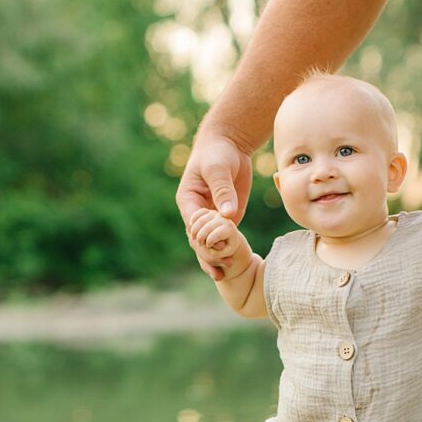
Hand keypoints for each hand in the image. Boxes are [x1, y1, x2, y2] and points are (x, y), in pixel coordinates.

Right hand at [176, 132, 252, 280]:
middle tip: (219, 269)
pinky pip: (224, 238)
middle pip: (198, 239)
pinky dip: (227, 251)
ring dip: (215, 258)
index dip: (202, 239)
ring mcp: (212, 218)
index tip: (214, 249)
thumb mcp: (218, 169)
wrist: (230, 145)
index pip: (192, 225)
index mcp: (188, 201)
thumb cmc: (218, 152)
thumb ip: (223, 190)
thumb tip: (228, 215)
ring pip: (210, 243)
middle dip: (207, 254)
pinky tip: (233, 266)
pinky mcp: (226, 219)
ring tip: (221, 276)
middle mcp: (197, 213)